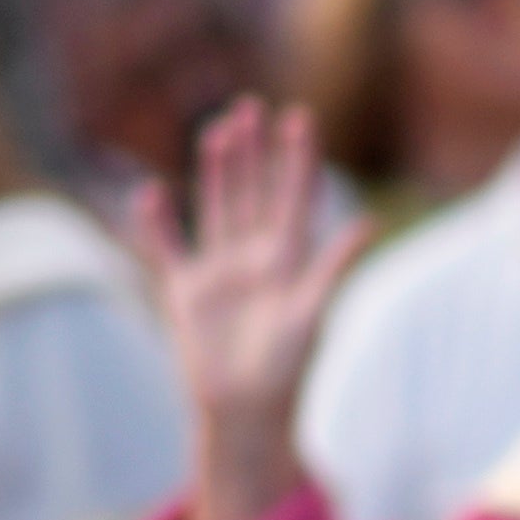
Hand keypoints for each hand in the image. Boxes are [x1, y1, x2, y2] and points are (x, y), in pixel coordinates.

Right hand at [144, 96, 369, 519]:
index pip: (294, 197)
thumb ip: (334, 266)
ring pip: (217, 208)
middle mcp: (255, 259)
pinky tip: (150, 193)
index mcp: (289, 260)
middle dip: (253, 152)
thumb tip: (370, 224)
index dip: (298, 159)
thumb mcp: (311, 313)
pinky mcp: (186, 292)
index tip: (301, 117)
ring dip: (215, 172)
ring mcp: (220, 272)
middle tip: (249, 108)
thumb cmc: (286, 369)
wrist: (246, 412)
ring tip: (217, 131)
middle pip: (253, 192)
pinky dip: (157, 224)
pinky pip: (168, 249)